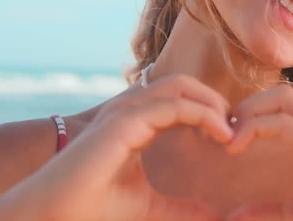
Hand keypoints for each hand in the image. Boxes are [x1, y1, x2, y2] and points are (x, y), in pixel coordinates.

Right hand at [0, 75, 231, 220]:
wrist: (57, 215)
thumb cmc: (94, 209)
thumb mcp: (150, 207)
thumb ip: (180, 208)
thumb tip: (212, 216)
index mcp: (137, 123)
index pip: (180, 99)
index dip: (208, 111)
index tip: (229, 137)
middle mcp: (132, 110)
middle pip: (183, 84)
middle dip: (213, 100)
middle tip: (234, 128)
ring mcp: (126, 111)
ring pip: (180, 86)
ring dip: (211, 103)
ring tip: (230, 130)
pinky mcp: (125, 121)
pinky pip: (174, 106)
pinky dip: (202, 114)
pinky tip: (221, 134)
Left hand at [225, 85, 292, 220]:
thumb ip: (269, 209)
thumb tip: (236, 215)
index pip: (286, 102)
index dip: (255, 112)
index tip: (231, 136)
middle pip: (282, 92)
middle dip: (249, 106)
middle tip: (225, 132)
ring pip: (282, 98)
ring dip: (249, 113)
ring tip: (229, 139)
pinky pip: (284, 123)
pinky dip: (254, 128)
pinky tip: (238, 146)